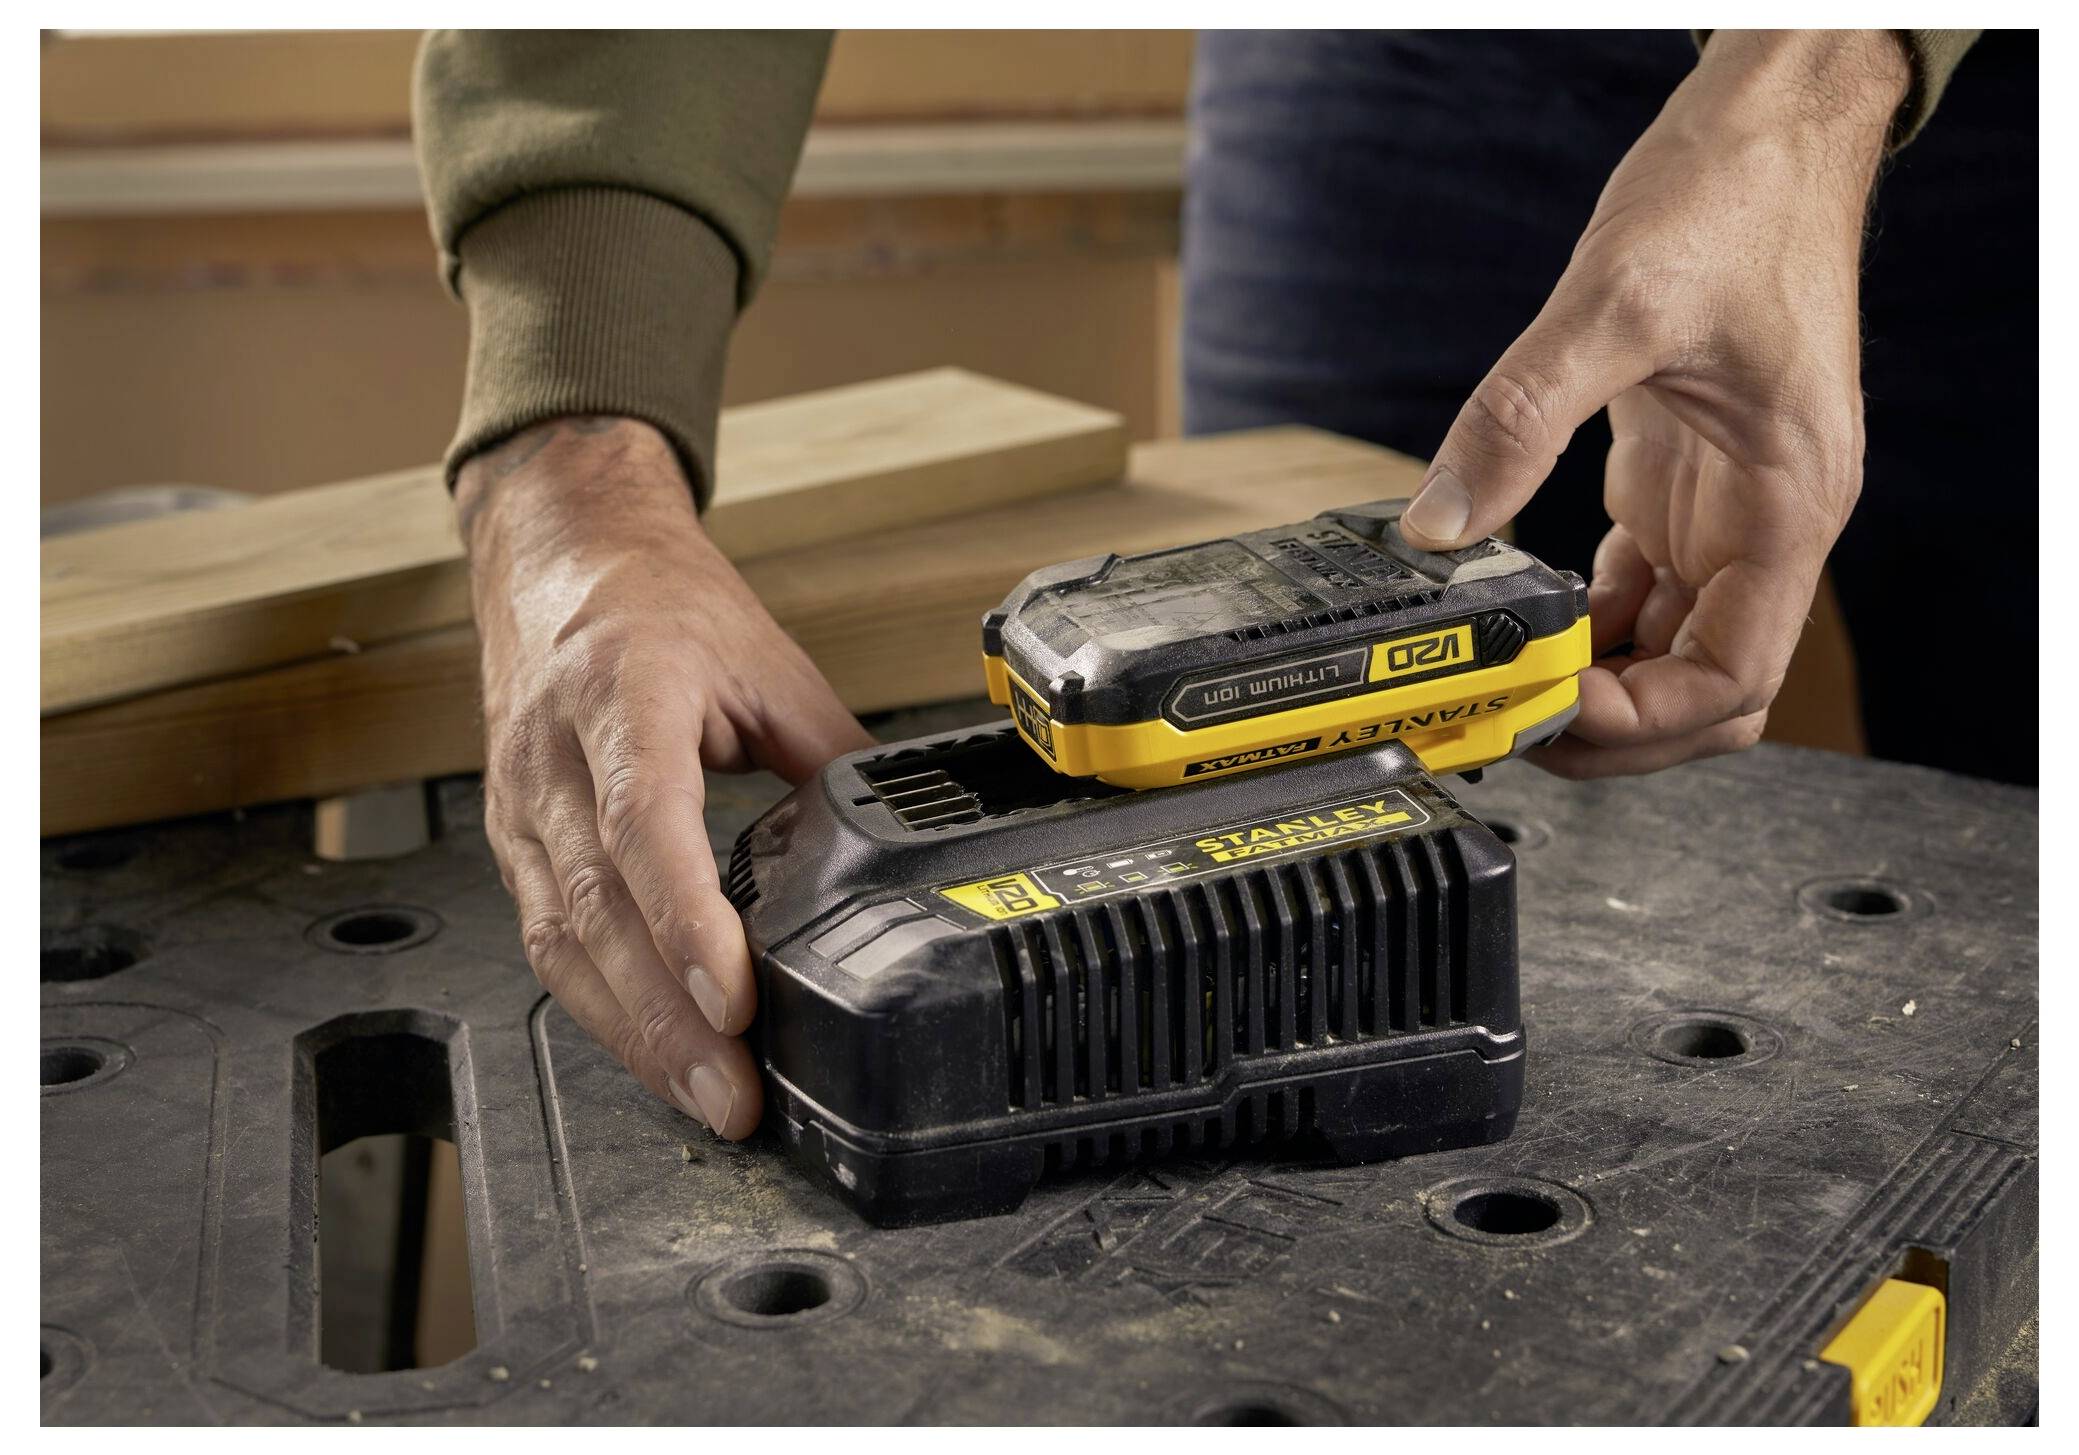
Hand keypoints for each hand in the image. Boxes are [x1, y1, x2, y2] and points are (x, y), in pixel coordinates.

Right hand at [458, 417, 874, 1137]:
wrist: (558, 552)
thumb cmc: (658, 600)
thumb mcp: (765, 661)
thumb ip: (828, 756)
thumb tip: (904, 838)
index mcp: (621, 693)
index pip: (643, 821)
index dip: (687, 920)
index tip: (734, 1000)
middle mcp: (552, 755)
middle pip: (598, 908)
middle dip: (665, 1020)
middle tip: (733, 1096)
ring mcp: (518, 802)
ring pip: (561, 941)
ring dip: (632, 1035)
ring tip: (705, 1098)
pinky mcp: (510, 837)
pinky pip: (546, 939)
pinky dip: (602, 1007)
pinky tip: (651, 1052)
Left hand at [1397, 30, 1908, 775]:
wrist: (1771, 127)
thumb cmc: (1739, 197)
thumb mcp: (1617, 302)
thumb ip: (1519, 417)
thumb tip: (1439, 523)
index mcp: (1788, 505)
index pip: (1733, 680)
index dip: (1640, 720)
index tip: (1546, 708)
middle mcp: (1765, 523)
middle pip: (1704, 689)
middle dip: (1614, 726)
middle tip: (1510, 720)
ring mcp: (1724, 507)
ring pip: (1667, 647)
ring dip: (1591, 678)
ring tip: (1495, 679)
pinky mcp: (1679, 480)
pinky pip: (1635, 587)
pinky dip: (1578, 615)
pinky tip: (1514, 610)